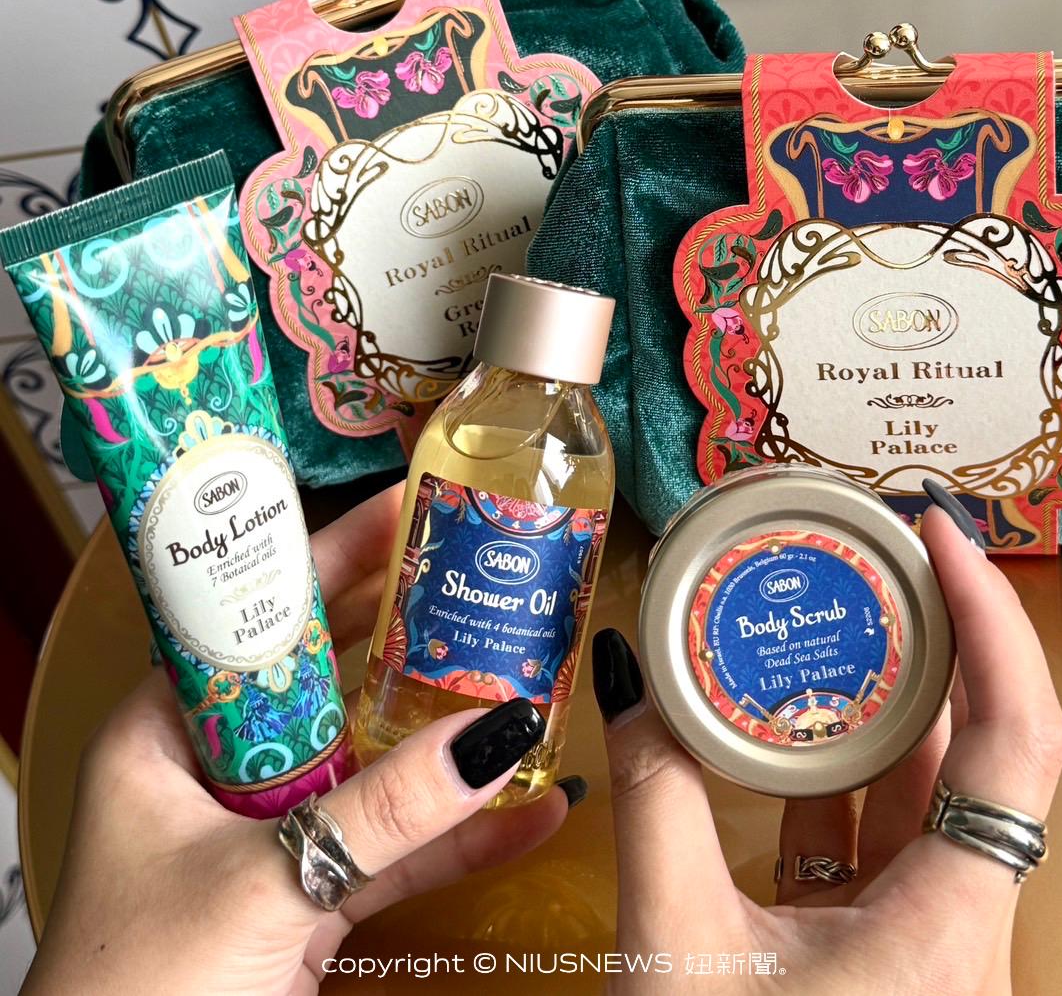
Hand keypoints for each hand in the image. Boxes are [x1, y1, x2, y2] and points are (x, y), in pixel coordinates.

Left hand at [23, 485, 575, 994]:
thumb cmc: (137, 988)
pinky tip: (529, 815)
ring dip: (442, 736)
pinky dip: (454, 837)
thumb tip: (495, 735)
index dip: (334, 559)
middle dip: (406, 636)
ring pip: (367, 761)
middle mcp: (216, 768)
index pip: (259, 615)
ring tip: (526, 679)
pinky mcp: (305, 898)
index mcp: (166, 730)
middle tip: (482, 575)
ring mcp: (265, 834)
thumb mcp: (263, 880)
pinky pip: (389, 850)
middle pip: (327, 678)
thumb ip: (386, 811)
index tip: (407, 508)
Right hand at [593, 504, 1061, 994]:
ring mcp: (922, 937)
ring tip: (831, 607)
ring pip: (924, 788)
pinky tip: (779, 715)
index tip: (943, 533)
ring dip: (880, 696)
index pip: (1016, 737)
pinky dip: (831, 764)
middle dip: (931, 633)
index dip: (992, 621)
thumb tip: (622, 675)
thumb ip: (652, 797)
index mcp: (948, 924)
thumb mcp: (676, 945)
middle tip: (876, 545)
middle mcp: (959, 923)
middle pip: (979, 745)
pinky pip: (873, 831)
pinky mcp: (878, 947)